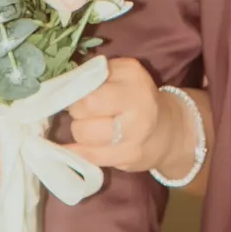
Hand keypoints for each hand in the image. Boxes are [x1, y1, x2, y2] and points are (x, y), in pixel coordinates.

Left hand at [66, 59, 187, 174]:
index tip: (81, 96)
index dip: (76, 93)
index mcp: (132, 78)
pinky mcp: (128, 158)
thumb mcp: (122, 74)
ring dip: (80, 132)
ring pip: (83, 135)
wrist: (168, 130)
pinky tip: (80, 147)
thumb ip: (95, 74)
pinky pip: (90, 156)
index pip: (87, 88)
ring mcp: (134, 135)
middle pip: (83, 109)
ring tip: (90, 129)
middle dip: (77, 112)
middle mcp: (138, 106)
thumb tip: (62, 86)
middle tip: (85, 113)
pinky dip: (78, 151)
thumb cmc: (136, 98)